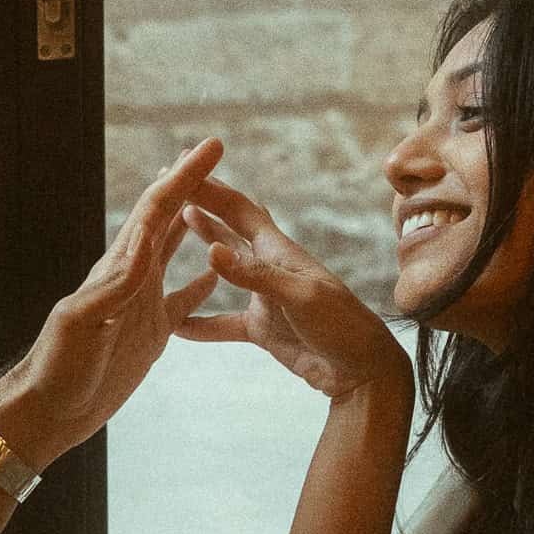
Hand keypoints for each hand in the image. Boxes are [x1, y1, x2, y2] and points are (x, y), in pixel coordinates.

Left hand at [0, 138, 225, 465]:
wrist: (49, 410)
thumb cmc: (58, 370)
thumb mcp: (83, 323)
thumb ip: (114, 286)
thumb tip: (144, 245)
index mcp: (117, 270)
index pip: (155, 211)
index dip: (183, 177)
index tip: (211, 147)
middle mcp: (130, 279)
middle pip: (165, 219)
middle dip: (188, 184)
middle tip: (212, 151)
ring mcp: (141, 305)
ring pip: (171, 252)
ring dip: (192, 223)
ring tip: (215, 198)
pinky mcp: (150, 335)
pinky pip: (183, 303)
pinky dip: (201, 287)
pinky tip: (216, 278)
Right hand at [176, 176, 411, 404]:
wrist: (362, 370)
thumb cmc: (341, 326)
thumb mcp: (298, 295)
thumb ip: (254, 274)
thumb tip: (211, 250)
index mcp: (280, 251)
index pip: (239, 209)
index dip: (211, 187)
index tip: (184, 163)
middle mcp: (270, 267)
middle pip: (229, 228)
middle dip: (202, 205)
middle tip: (171, 186)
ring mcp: (265, 297)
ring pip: (224, 268)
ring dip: (202, 248)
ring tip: (171, 232)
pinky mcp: (263, 328)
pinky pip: (224, 324)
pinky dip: (201, 325)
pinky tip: (177, 326)